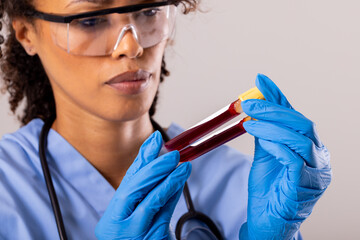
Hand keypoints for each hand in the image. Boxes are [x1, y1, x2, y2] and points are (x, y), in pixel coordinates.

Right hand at [95, 131, 191, 239]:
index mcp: (112, 218)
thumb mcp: (143, 217)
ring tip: (182, 164)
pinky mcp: (148, 239)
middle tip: (172, 153)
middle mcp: (116, 225)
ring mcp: (131, 234)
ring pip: (148, 199)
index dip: (142, 158)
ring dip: (167, 178)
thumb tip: (163, 162)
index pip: (128, 181)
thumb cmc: (143, 239)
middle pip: (132, 189)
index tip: (155, 139)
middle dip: (153, 167)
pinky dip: (170, 193)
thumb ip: (150, 192)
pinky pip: (160, 212)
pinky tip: (179, 180)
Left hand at [239, 74, 331, 239]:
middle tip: (249, 103)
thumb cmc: (268, 187)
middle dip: (273, 109)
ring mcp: (315, 172)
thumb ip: (263, 131)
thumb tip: (255, 106)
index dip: (277, 97)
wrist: (267, 220)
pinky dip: (277, 146)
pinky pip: (295, 161)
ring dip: (272, 126)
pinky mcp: (305, 186)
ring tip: (249, 122)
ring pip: (300, 139)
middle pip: (301, 123)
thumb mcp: (264, 153)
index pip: (294, 115)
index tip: (260, 80)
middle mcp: (318, 156)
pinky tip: (262, 140)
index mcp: (308, 146)